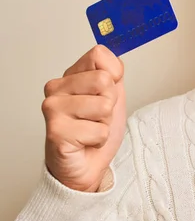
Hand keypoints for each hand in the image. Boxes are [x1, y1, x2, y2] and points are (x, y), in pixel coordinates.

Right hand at [42, 45, 126, 191]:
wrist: (87, 165)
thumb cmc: (96, 131)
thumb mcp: (113, 96)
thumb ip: (114, 74)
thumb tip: (115, 60)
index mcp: (71, 76)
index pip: (99, 55)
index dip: (113, 76)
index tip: (106, 94)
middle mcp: (57, 89)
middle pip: (104, 80)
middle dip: (110, 103)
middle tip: (97, 118)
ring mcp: (53, 109)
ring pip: (104, 105)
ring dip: (105, 123)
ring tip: (90, 129)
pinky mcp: (56, 131)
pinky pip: (99, 130)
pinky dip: (99, 140)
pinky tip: (85, 142)